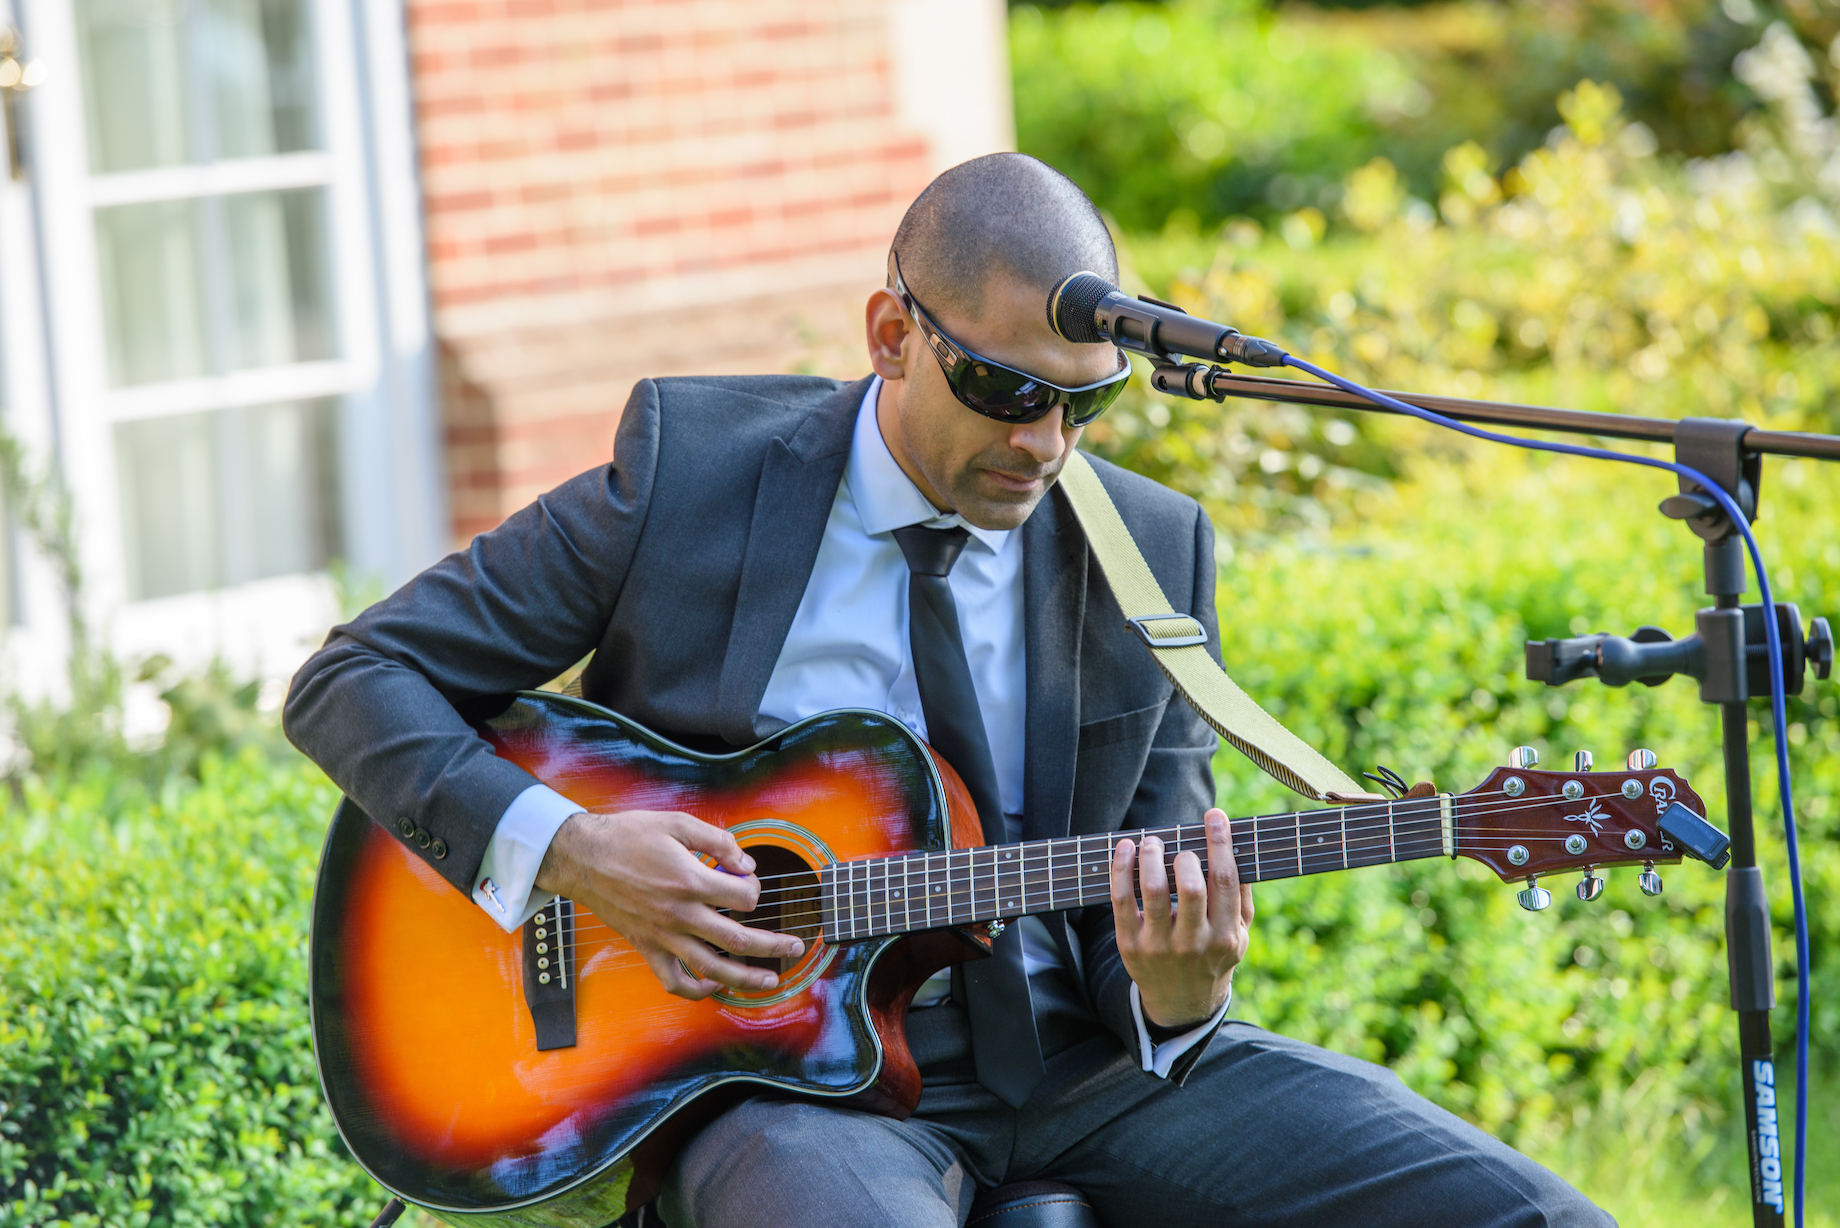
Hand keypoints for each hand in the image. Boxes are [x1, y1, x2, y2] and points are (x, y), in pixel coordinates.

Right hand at [534, 810, 804, 999]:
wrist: (582, 857)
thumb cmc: (627, 836)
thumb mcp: (677, 823)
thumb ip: (717, 840)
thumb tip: (745, 862)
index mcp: (690, 881)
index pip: (743, 897)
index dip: (755, 888)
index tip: (750, 881)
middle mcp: (680, 914)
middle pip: (737, 939)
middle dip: (772, 945)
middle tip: (795, 947)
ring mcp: (663, 936)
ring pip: (711, 968)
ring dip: (746, 978)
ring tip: (770, 981)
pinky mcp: (647, 947)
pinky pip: (674, 980)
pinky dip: (696, 990)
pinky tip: (714, 986)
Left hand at [1110, 808, 1252, 1028]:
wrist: (1182, 1002)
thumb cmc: (1213, 956)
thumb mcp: (1239, 935)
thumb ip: (1241, 897)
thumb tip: (1234, 848)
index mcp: (1225, 935)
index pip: (1225, 880)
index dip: (1220, 843)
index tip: (1215, 816)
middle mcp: (1194, 942)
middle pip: (1191, 887)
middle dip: (1186, 857)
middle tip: (1180, 848)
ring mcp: (1159, 945)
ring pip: (1153, 890)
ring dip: (1152, 856)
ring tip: (1152, 842)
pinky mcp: (1130, 945)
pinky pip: (1121, 900)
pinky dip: (1121, 869)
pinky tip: (1125, 849)